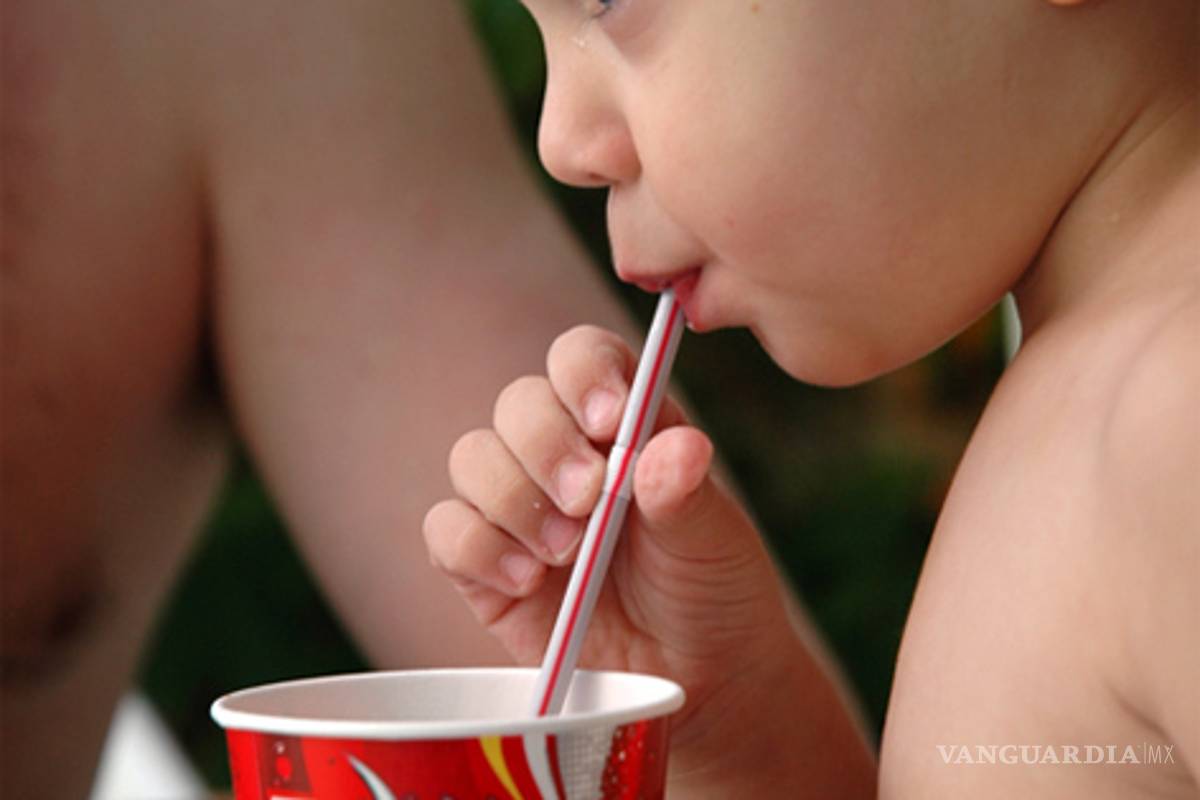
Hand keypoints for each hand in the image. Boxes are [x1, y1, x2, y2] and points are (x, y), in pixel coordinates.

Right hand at [423, 325, 818, 787]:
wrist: (693, 680)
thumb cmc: (712, 591)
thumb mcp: (715, 542)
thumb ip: (688, 495)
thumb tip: (674, 449)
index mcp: (623, 423)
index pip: (582, 358)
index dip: (585, 374)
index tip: (610, 421)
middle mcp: (564, 453)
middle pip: (519, 404)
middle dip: (546, 446)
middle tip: (587, 501)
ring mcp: (517, 506)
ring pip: (472, 458)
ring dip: (513, 499)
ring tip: (566, 553)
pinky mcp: (481, 564)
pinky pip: (446, 529)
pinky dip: (478, 549)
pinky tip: (526, 582)